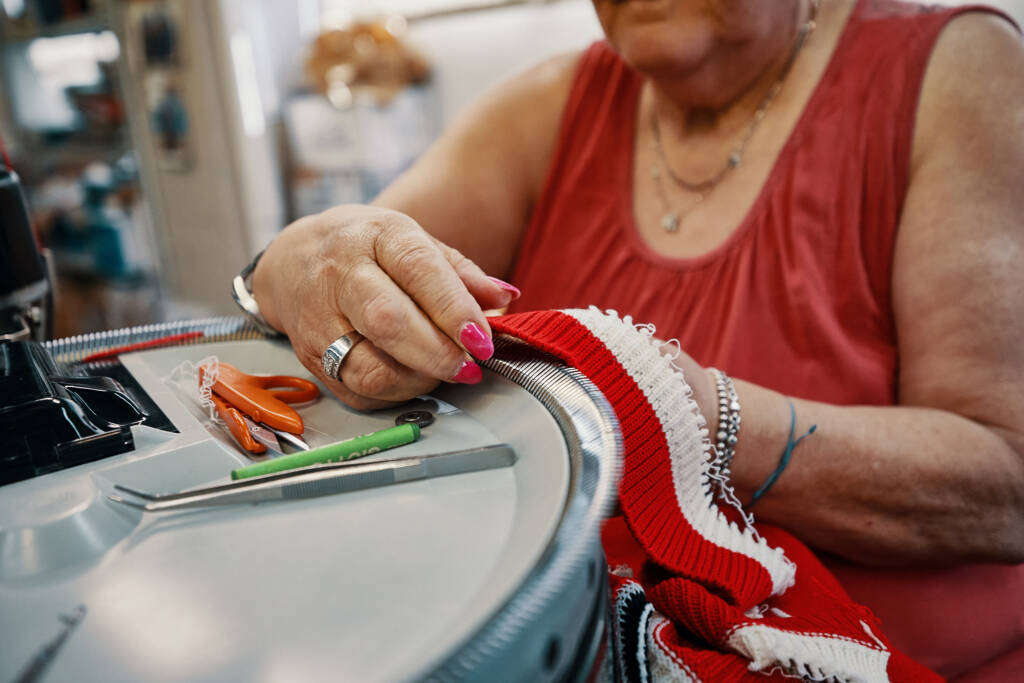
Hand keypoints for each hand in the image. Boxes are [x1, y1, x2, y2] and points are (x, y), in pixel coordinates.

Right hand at [252, 205, 518, 409]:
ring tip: (443, 373)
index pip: (418, 270)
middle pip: (387, 321)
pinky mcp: (310, 358)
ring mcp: (320, 320)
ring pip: (368, 367)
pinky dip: (394, 394)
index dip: (454, 310)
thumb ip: (461, 272)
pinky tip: (413, 379)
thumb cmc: (366, 251)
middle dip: (437, 353)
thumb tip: (505, 297)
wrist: (293, 261)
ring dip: (417, 380)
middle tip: (470, 367)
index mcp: (377, 236)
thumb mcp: (414, 242)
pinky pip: (357, 391)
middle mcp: (341, 275)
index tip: (483, 340)